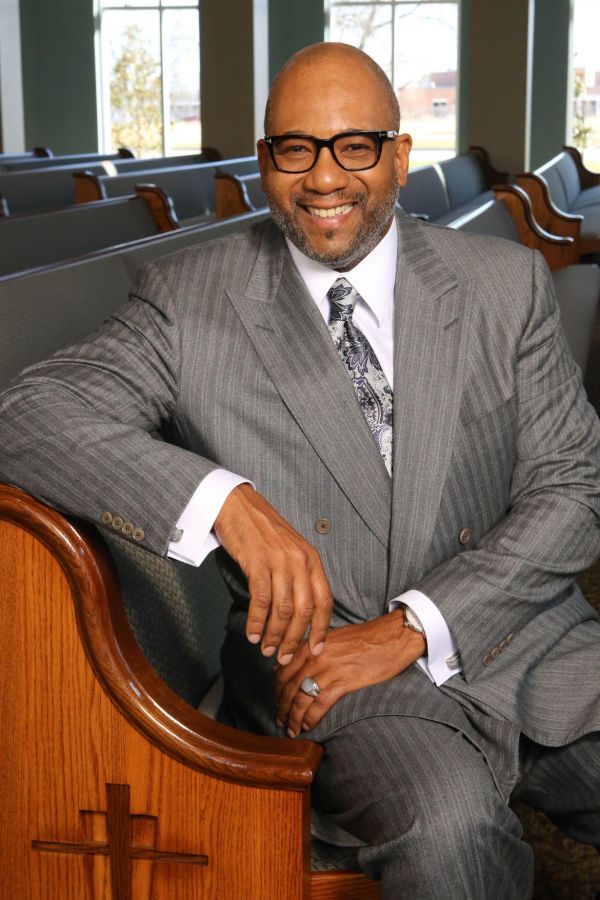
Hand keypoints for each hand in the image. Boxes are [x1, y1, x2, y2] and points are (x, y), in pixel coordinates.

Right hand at [213, 483, 332, 664]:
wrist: (236, 504)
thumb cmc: (260, 528)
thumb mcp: (289, 549)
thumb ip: (297, 574)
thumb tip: (298, 611)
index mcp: (311, 558)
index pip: (324, 600)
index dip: (321, 629)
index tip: (316, 649)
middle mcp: (300, 560)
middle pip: (304, 610)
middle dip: (294, 639)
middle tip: (283, 657)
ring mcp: (279, 560)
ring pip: (283, 609)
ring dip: (274, 635)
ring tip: (266, 649)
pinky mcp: (257, 561)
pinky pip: (260, 600)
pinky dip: (257, 621)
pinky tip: (253, 634)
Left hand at [275, 611, 425, 735]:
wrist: (391, 636)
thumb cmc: (364, 637)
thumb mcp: (332, 637)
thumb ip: (311, 650)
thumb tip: (292, 665)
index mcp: (311, 645)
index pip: (283, 671)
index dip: (277, 690)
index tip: (276, 701)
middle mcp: (316, 657)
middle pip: (288, 687)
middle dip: (281, 708)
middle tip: (279, 720)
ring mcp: (329, 670)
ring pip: (301, 698)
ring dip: (292, 718)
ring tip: (290, 729)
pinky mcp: (344, 682)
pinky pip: (319, 704)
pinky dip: (310, 718)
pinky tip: (306, 727)